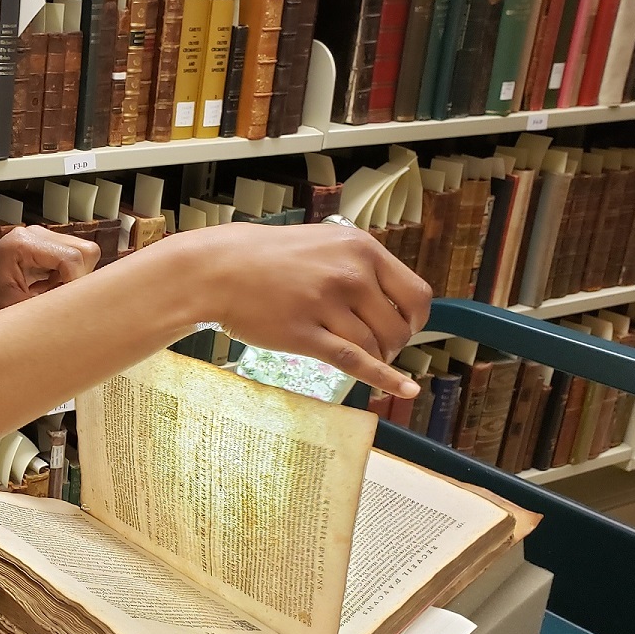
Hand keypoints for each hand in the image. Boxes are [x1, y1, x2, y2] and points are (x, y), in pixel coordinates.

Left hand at [0, 225, 99, 319]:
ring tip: (49, 292)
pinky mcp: (44, 243)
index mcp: (24, 243)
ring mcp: (40, 235)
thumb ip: (48, 305)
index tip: (62, 303)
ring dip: (73, 277)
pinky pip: (72, 257)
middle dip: (79, 278)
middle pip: (85, 250)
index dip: (76, 284)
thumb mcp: (14, 310)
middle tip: (57, 297)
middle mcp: (35, 233)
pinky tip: (47, 286)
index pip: (73, 258)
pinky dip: (67, 275)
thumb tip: (80, 309)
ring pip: (83, 253)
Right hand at [191, 223, 432, 399]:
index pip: (415, 294)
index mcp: (361, 249)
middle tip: (377, 347)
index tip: (404, 328)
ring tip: (358, 356)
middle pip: (398, 326)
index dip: (415, 319)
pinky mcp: (304, 334)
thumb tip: (390, 299)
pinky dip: (383, 379)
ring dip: (376, 359)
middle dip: (393, 344)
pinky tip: (403, 389)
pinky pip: (354, 361)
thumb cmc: (267, 258)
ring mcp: (327, 305)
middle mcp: (350, 275)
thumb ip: (357, 265)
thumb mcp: (324, 244)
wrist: (218, 269)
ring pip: (375, 345)